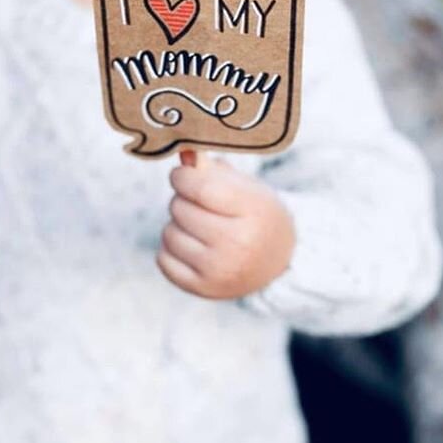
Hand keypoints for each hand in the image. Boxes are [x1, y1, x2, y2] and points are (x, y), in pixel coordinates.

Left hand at [156, 152, 294, 299]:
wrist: (279, 262)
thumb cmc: (257, 214)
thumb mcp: (245, 186)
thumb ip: (211, 169)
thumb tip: (184, 153)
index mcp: (253, 212)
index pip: (201, 188)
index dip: (183, 177)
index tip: (183, 175)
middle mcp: (237, 244)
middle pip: (181, 209)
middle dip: (182, 199)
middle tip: (199, 203)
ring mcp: (219, 270)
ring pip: (169, 233)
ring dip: (177, 225)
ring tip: (198, 226)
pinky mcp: (204, 288)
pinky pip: (164, 260)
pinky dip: (171, 250)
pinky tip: (191, 246)